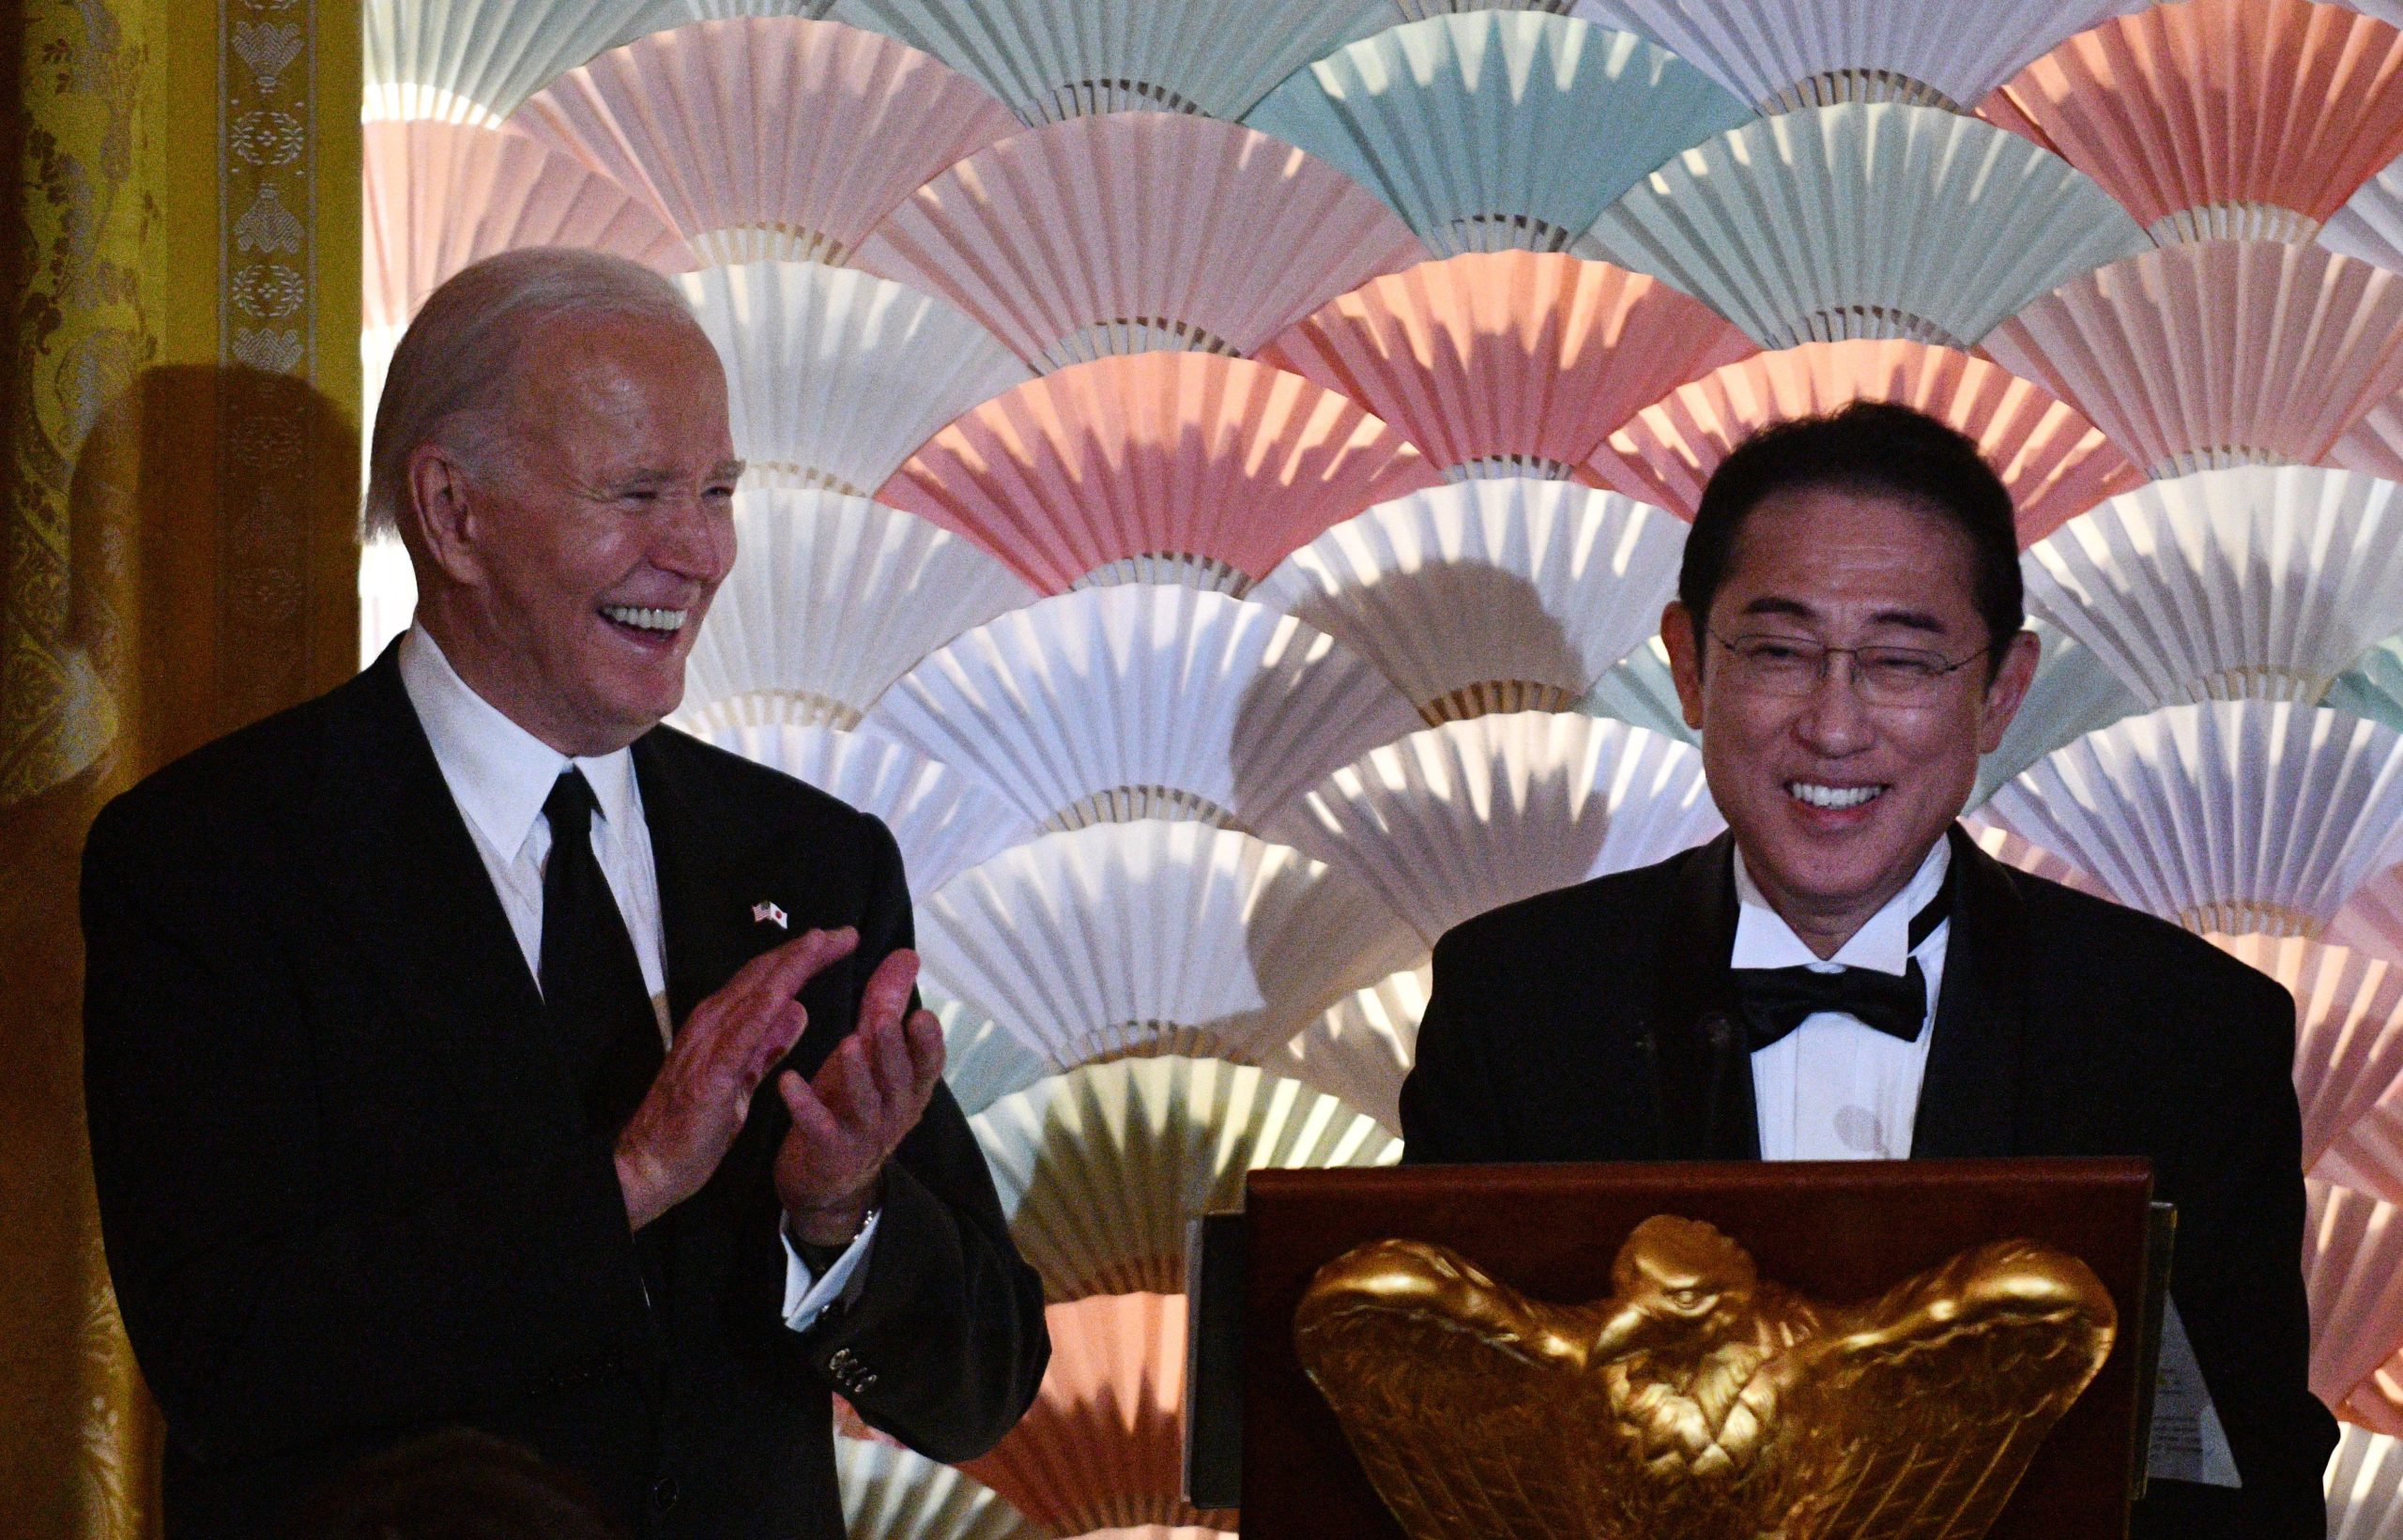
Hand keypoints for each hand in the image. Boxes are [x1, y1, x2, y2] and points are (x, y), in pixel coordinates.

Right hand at [613, 926, 857, 1231]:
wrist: (650, 1166)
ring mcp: (706, 1044)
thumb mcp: (742, 1079)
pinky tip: (788, 993)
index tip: (839, 941)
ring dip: (790, 966)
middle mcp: (711, 1023)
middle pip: (764, 975)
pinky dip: (763, 1010)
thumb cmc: (693, 1125)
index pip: (767, 979)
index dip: (803, 956)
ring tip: (823, 944)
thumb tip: (798, 1009)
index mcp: (722, 1024)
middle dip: (806, 950)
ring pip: (754, 994)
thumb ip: (768, 1045)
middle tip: (847, 933)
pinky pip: (740, 1035)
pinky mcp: (708, 1074)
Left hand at [775, 947, 945, 1245]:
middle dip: (893, 1048)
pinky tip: (789, 1080)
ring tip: (848, 1044)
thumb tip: (907, 955)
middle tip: (886, 1018)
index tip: (923, 1015)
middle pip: (900, 1079)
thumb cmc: (850, 1104)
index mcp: (909, 1086)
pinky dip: (805, 1105)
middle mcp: (894, 1111)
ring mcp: (864, 1134)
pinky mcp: (830, 1151)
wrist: (825, 1179)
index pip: (928, 1063)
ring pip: (866, 1103)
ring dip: (858, 1073)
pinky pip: (819, 1127)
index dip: (927, 1043)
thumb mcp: (871, 1055)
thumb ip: (888, 1005)